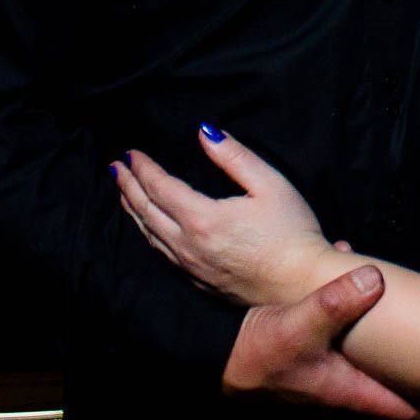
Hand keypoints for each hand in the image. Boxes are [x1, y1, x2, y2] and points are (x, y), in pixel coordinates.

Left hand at [112, 127, 335, 305]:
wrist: (304, 287)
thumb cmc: (293, 234)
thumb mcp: (270, 184)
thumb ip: (234, 156)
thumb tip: (205, 132)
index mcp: (203, 219)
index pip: (160, 188)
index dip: (143, 168)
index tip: (131, 153)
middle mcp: (189, 246)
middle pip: (147, 212)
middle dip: (128, 187)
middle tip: (115, 168)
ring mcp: (193, 269)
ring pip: (151, 237)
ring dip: (134, 212)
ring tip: (124, 194)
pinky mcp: (201, 284)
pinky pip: (164, 256)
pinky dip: (149, 236)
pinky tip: (150, 229)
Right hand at [224, 267, 419, 419]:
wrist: (216, 354)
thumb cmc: (260, 353)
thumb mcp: (301, 324)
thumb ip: (337, 301)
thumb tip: (376, 278)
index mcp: (350, 389)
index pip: (403, 408)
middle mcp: (344, 384)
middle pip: (392, 376)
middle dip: (414, 355)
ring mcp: (329, 368)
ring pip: (369, 348)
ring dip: (380, 322)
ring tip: (398, 289)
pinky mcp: (313, 349)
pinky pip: (346, 329)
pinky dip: (354, 307)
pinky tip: (346, 270)